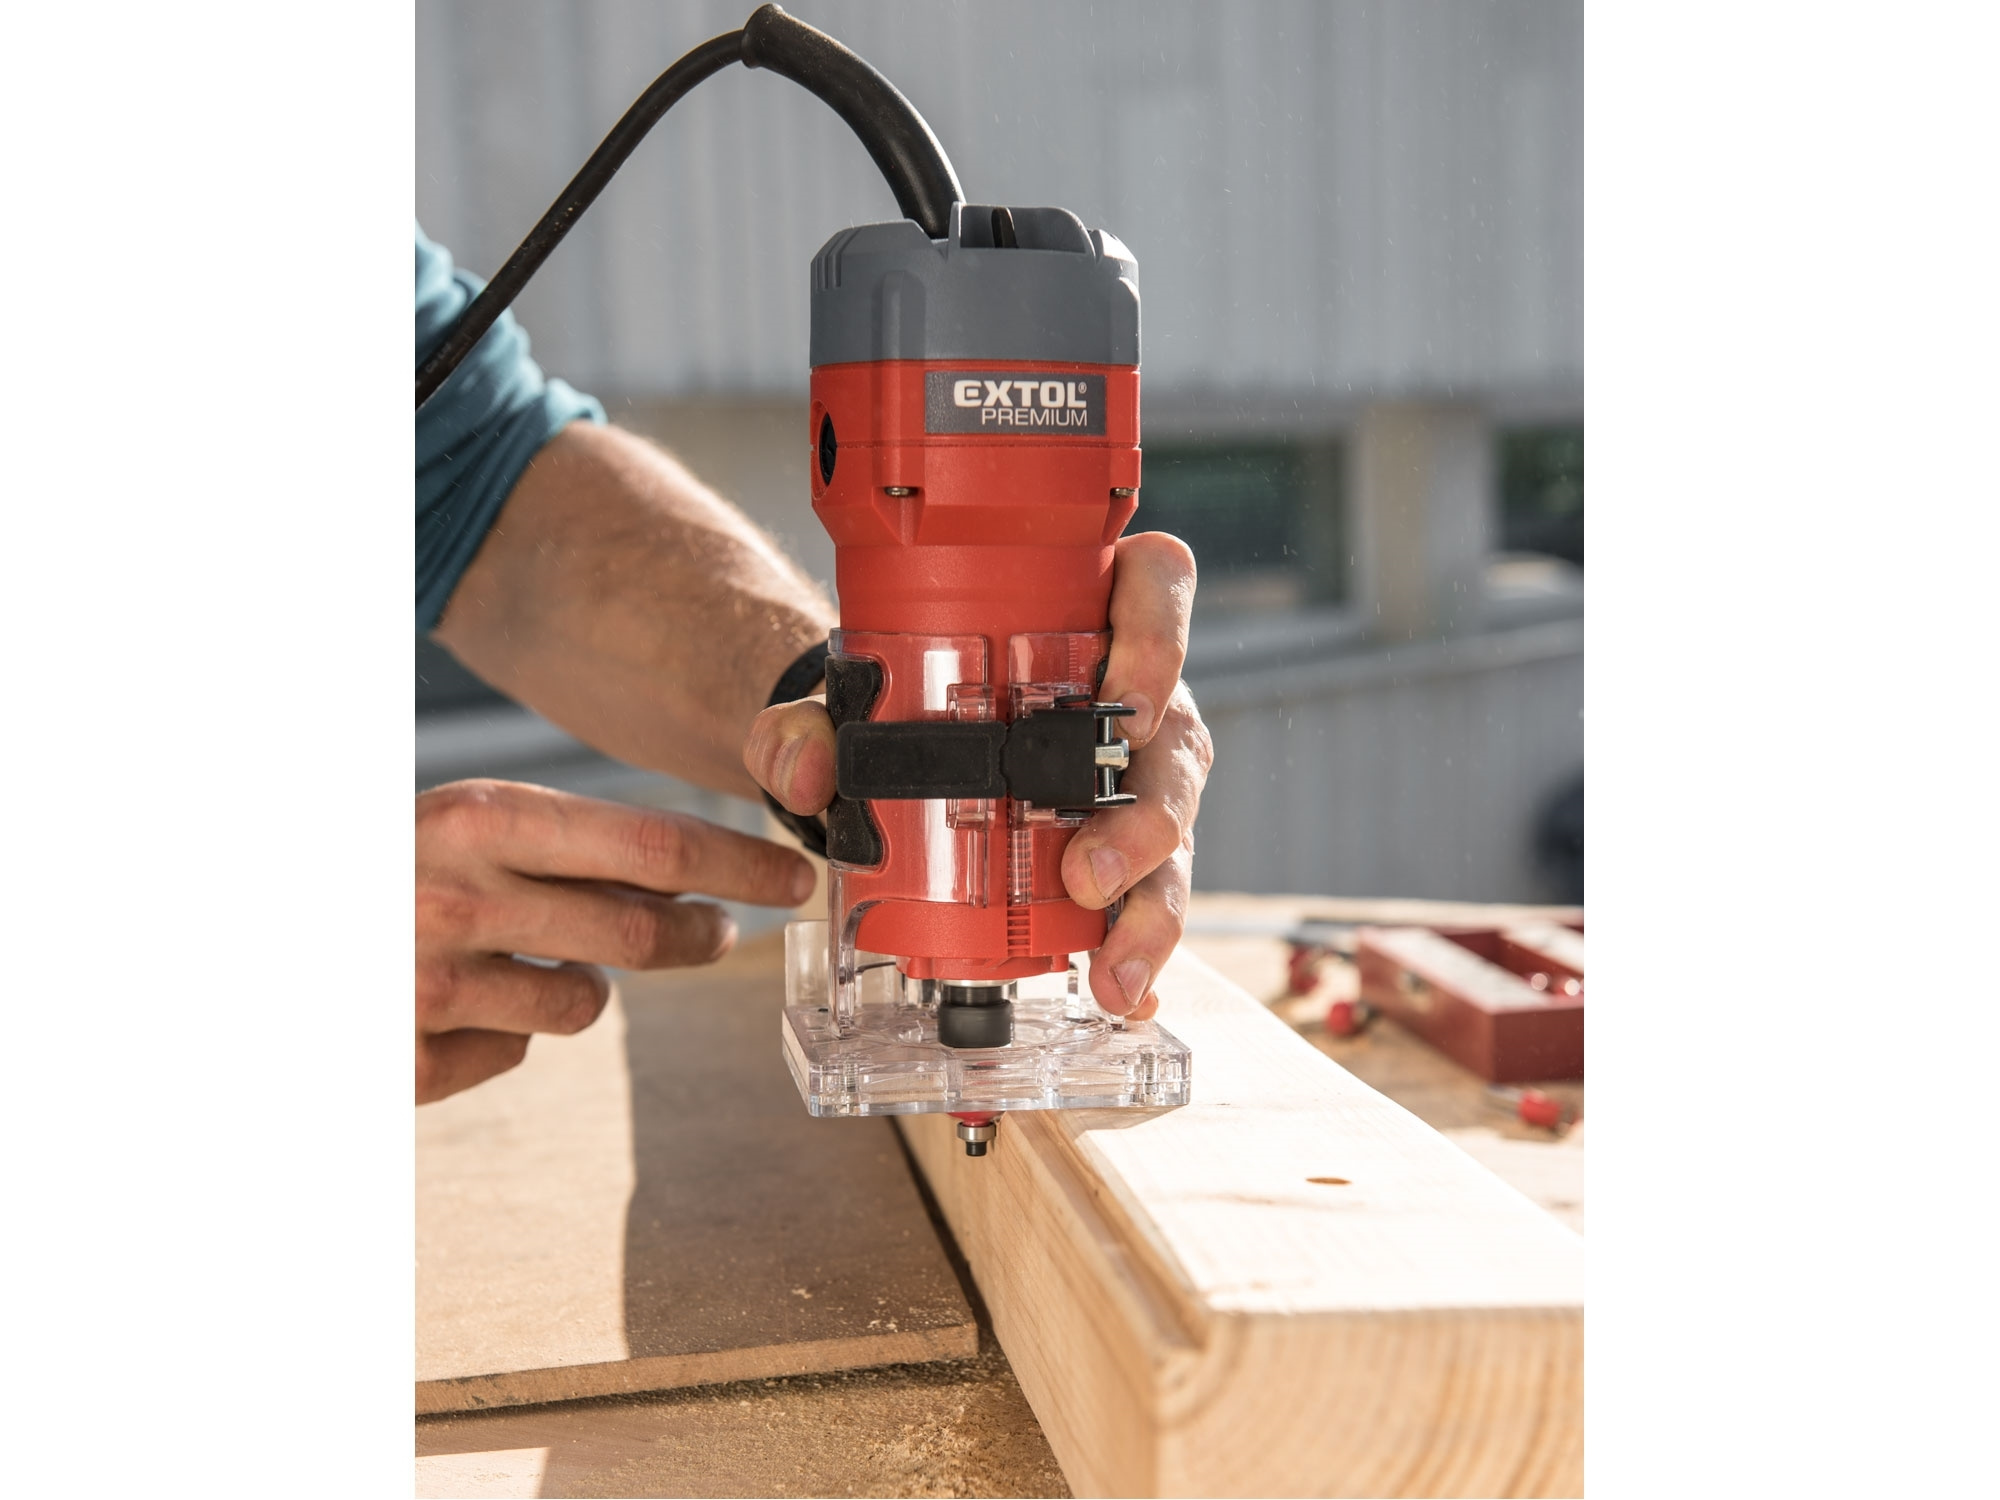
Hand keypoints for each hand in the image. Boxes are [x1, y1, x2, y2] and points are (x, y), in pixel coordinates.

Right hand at [416, 779, 816, 1102]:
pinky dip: (505, 1032)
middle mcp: (461, 896)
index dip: (739, 865)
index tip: (797, 876)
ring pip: (584, 1001)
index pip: (654, 845)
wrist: (263, 941)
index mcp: (480, 817)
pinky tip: (453, 1003)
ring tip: (528, 953)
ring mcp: (434, 987)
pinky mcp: (409, 1061)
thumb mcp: (465, 826)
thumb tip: (694, 881)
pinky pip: (515, 1053)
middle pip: (641, 930)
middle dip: (700, 933)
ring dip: (583, 982)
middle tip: (717, 931)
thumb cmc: (382, 869)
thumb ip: (564, 846)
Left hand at [743, 532, 1212, 1020]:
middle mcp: (1133, 698)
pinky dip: (1143, 950)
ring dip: (1151, 908)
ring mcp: (1139, 777)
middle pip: (1176, 742)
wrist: (896, 756)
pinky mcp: (1133, 847)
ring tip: (1113, 971)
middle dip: (1147, 820)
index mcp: (1089, 618)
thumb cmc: (900, 701)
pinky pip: (1152, 897)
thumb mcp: (846, 697)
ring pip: (1175, 833)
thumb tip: (805, 769)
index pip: (1157, 585)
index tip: (1127, 702)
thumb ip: (805, 722)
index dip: (1162, 635)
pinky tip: (1129, 996)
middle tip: (1087, 874)